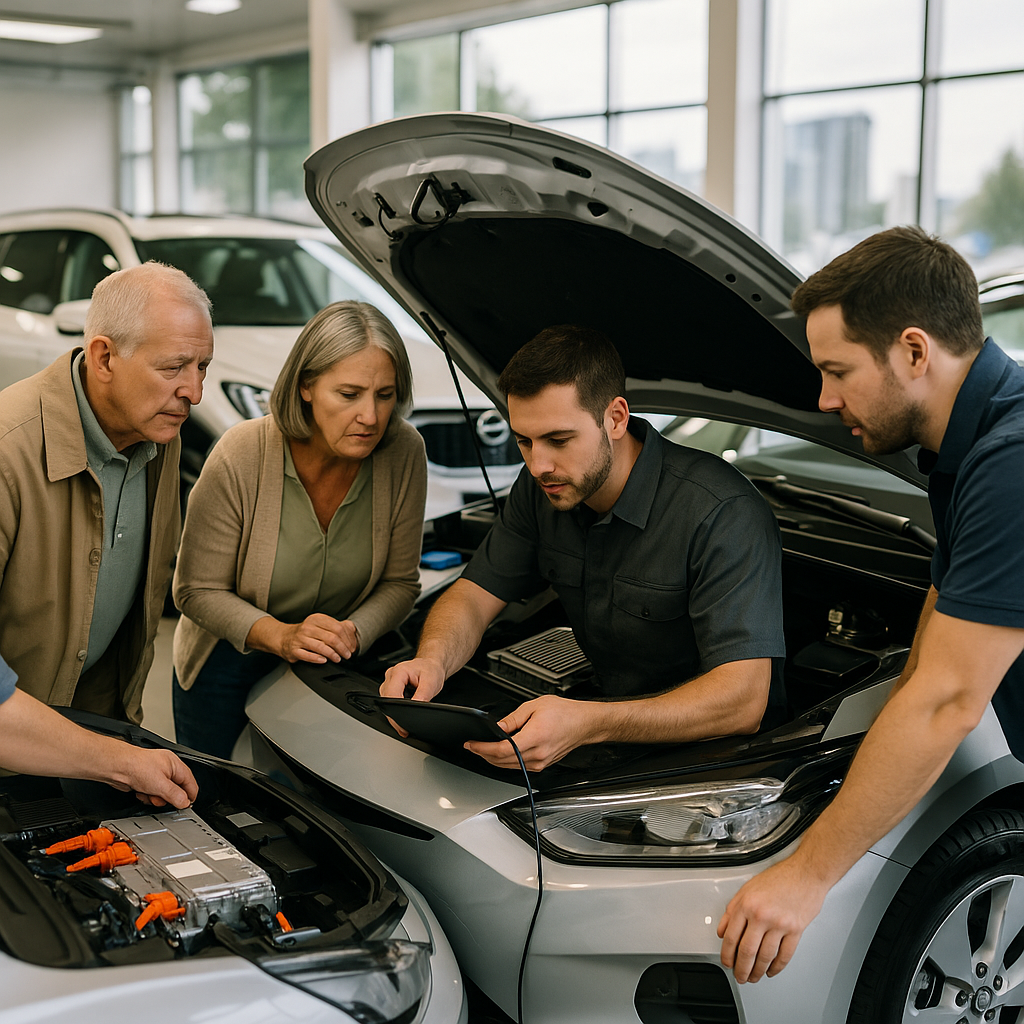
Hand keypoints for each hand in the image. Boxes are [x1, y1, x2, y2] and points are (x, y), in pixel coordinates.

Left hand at [108, 744, 198, 809]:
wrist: (118, 767)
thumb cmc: (137, 766)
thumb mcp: (161, 784)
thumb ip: (175, 795)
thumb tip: (185, 802)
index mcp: (175, 764)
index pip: (190, 782)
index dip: (189, 795)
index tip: (186, 806)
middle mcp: (167, 768)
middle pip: (176, 790)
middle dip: (167, 797)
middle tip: (160, 799)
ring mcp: (156, 774)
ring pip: (163, 793)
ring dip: (155, 798)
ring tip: (148, 794)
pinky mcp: (145, 780)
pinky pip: (152, 793)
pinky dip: (147, 796)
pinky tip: (141, 792)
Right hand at [275, 614, 358, 663]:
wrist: (284, 637)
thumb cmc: (306, 633)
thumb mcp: (321, 625)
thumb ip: (337, 626)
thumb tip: (352, 630)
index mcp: (317, 619)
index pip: (338, 628)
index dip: (348, 639)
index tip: (352, 647)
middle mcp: (308, 627)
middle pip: (332, 637)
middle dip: (343, 648)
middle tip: (348, 655)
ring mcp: (300, 639)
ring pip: (321, 647)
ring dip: (333, 654)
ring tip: (338, 659)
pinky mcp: (294, 650)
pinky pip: (308, 655)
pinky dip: (318, 659)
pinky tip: (324, 660)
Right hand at [379, 658, 445, 735]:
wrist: (430, 666)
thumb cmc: (430, 670)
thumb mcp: (431, 682)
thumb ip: (423, 694)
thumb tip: (416, 706)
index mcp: (399, 672)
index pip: (391, 695)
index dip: (396, 711)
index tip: (403, 722)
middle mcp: (390, 676)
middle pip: (386, 700)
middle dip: (394, 716)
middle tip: (404, 729)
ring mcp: (389, 682)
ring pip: (386, 703)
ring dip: (394, 713)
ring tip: (405, 722)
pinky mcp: (390, 688)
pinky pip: (389, 702)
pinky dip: (396, 710)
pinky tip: (403, 715)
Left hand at [464, 695, 597, 770]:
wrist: (584, 723)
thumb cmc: (565, 713)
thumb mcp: (534, 706)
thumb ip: (513, 718)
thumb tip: (498, 727)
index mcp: (534, 737)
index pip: (501, 749)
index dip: (483, 748)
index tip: (472, 744)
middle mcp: (537, 754)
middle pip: (502, 761)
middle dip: (484, 754)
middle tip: (472, 746)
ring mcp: (540, 762)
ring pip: (509, 766)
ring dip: (493, 760)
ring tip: (482, 749)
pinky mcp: (542, 764)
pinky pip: (519, 766)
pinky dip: (506, 761)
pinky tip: (500, 754)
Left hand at [717, 854, 830, 982]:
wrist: (806, 873)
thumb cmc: (779, 878)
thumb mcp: (748, 889)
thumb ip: (732, 910)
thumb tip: (722, 930)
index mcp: (746, 904)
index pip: (731, 936)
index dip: (727, 954)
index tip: (727, 962)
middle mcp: (761, 915)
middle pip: (747, 951)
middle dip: (741, 969)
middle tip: (740, 976)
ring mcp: (779, 924)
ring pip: (765, 956)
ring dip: (758, 971)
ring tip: (754, 976)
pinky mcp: (796, 930)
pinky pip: (784, 955)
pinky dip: (777, 967)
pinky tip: (771, 970)